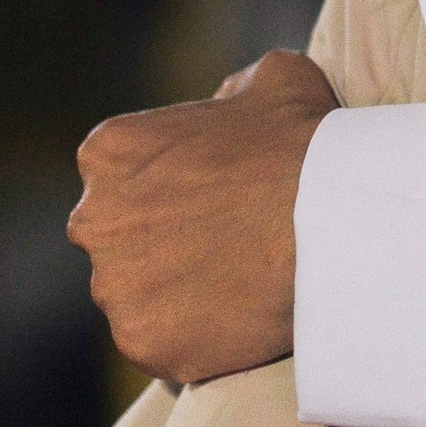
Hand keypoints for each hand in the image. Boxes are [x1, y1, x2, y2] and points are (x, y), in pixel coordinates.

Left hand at [68, 49, 339, 384]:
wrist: (331, 217)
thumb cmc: (305, 141)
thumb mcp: (272, 79)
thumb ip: (231, 92)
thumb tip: (229, 104)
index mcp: (109, 152)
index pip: (122, 178)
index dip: (171, 190)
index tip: (215, 199)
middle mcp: (93, 220)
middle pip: (120, 242)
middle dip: (162, 246)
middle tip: (227, 248)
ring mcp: (114, 288)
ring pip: (137, 299)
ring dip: (175, 296)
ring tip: (239, 287)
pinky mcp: (142, 343)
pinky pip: (162, 347)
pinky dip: (195, 340)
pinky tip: (239, 321)